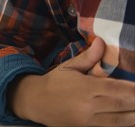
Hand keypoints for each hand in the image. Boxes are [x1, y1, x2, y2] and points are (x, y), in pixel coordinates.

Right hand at [9, 38, 134, 125]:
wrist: (36, 101)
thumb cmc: (55, 82)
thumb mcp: (69, 67)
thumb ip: (88, 57)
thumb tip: (101, 41)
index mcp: (85, 87)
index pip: (116, 88)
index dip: (132, 90)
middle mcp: (88, 105)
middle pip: (121, 105)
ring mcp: (87, 120)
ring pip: (119, 121)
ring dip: (133, 117)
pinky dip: (121, 125)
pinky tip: (129, 120)